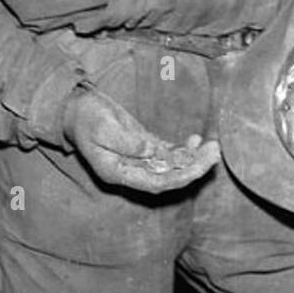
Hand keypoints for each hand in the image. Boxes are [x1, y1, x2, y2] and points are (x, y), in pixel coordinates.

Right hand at [63, 86, 220, 193]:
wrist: (79, 108)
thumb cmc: (88, 118)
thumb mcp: (104, 128)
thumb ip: (127, 142)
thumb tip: (152, 152)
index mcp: (118, 173)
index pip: (155, 183)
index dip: (179, 177)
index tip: (199, 168)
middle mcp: (131, 171)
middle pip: (168, 176)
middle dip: (194, 167)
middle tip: (214, 153)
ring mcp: (139, 159)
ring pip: (171, 165)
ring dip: (193, 158)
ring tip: (213, 146)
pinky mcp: (144, 147)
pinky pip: (167, 153)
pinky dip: (184, 149)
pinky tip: (197, 140)